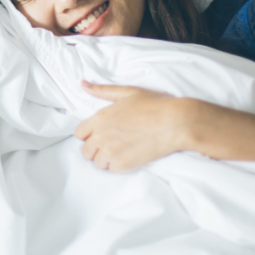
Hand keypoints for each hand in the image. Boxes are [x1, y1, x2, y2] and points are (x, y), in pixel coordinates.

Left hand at [74, 81, 195, 171]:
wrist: (174, 122)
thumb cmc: (153, 105)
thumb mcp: (126, 92)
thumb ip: (101, 90)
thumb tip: (82, 84)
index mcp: (100, 118)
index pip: (80, 134)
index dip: (89, 136)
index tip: (101, 136)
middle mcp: (101, 135)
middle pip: (85, 152)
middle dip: (96, 150)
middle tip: (112, 146)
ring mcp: (111, 151)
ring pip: (98, 163)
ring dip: (107, 160)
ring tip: (123, 151)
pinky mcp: (123, 164)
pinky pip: (112, 170)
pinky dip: (119, 166)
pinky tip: (131, 157)